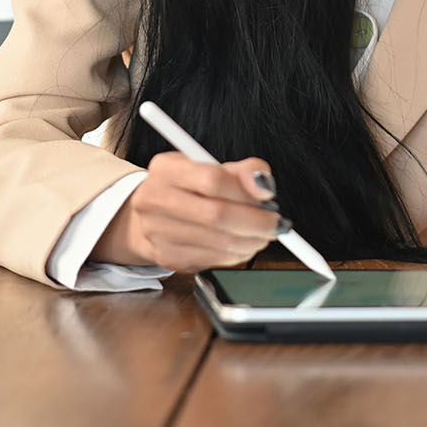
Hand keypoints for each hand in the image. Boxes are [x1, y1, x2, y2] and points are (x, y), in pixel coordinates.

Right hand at [97, 151, 281, 270]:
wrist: (150, 214)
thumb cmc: (188, 187)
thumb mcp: (210, 166)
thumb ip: (241, 171)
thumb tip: (264, 184)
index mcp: (166, 169)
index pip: (212, 180)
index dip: (246, 190)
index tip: (269, 196)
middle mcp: (155, 199)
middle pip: (216, 215)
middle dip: (256, 222)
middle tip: (276, 223)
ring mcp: (157, 232)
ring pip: (218, 242)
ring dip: (251, 241)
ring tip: (263, 234)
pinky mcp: (167, 257)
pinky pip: (213, 261)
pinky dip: (237, 255)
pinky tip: (244, 245)